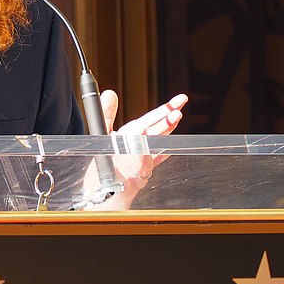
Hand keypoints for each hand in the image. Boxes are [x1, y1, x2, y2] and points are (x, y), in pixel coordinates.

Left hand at [85, 91, 187, 210]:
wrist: (105, 191)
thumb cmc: (107, 164)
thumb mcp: (103, 134)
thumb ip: (107, 113)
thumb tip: (110, 92)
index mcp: (134, 136)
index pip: (151, 120)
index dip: (165, 109)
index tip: (180, 100)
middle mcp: (140, 149)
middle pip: (155, 131)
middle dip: (167, 118)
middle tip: (180, 106)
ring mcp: (140, 163)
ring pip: (152, 146)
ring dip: (161, 134)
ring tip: (173, 118)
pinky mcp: (135, 177)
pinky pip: (140, 167)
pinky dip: (143, 157)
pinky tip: (145, 147)